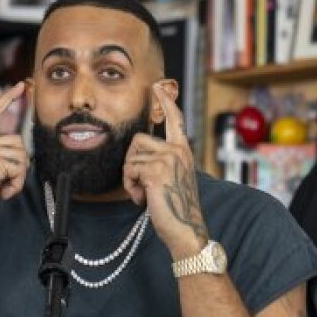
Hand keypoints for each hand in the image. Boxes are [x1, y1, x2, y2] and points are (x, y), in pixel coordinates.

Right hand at [0, 82, 27, 241]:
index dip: (8, 99)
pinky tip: (0, 192)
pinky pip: (19, 169)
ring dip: (16, 178)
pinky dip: (15, 185)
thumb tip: (22, 150)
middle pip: (18, 142)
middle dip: (18, 167)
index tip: (22, 86)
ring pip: (21, 156)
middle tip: (2, 184)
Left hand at [123, 84, 208, 259]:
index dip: (165, 102)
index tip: (158, 87)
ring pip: (131, 157)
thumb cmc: (176, 208)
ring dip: (131, 179)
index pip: (174, 120)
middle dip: (132, 163)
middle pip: (138, 140)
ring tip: (145, 194)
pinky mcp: (157, 170)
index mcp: (183, 150)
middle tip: (142, 185)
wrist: (186, 230)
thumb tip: (138, 154)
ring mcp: (168, 159)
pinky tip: (144, 200)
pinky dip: (131, 188)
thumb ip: (161, 161)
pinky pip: (130, 171)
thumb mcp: (172, 178)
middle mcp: (178, 150)